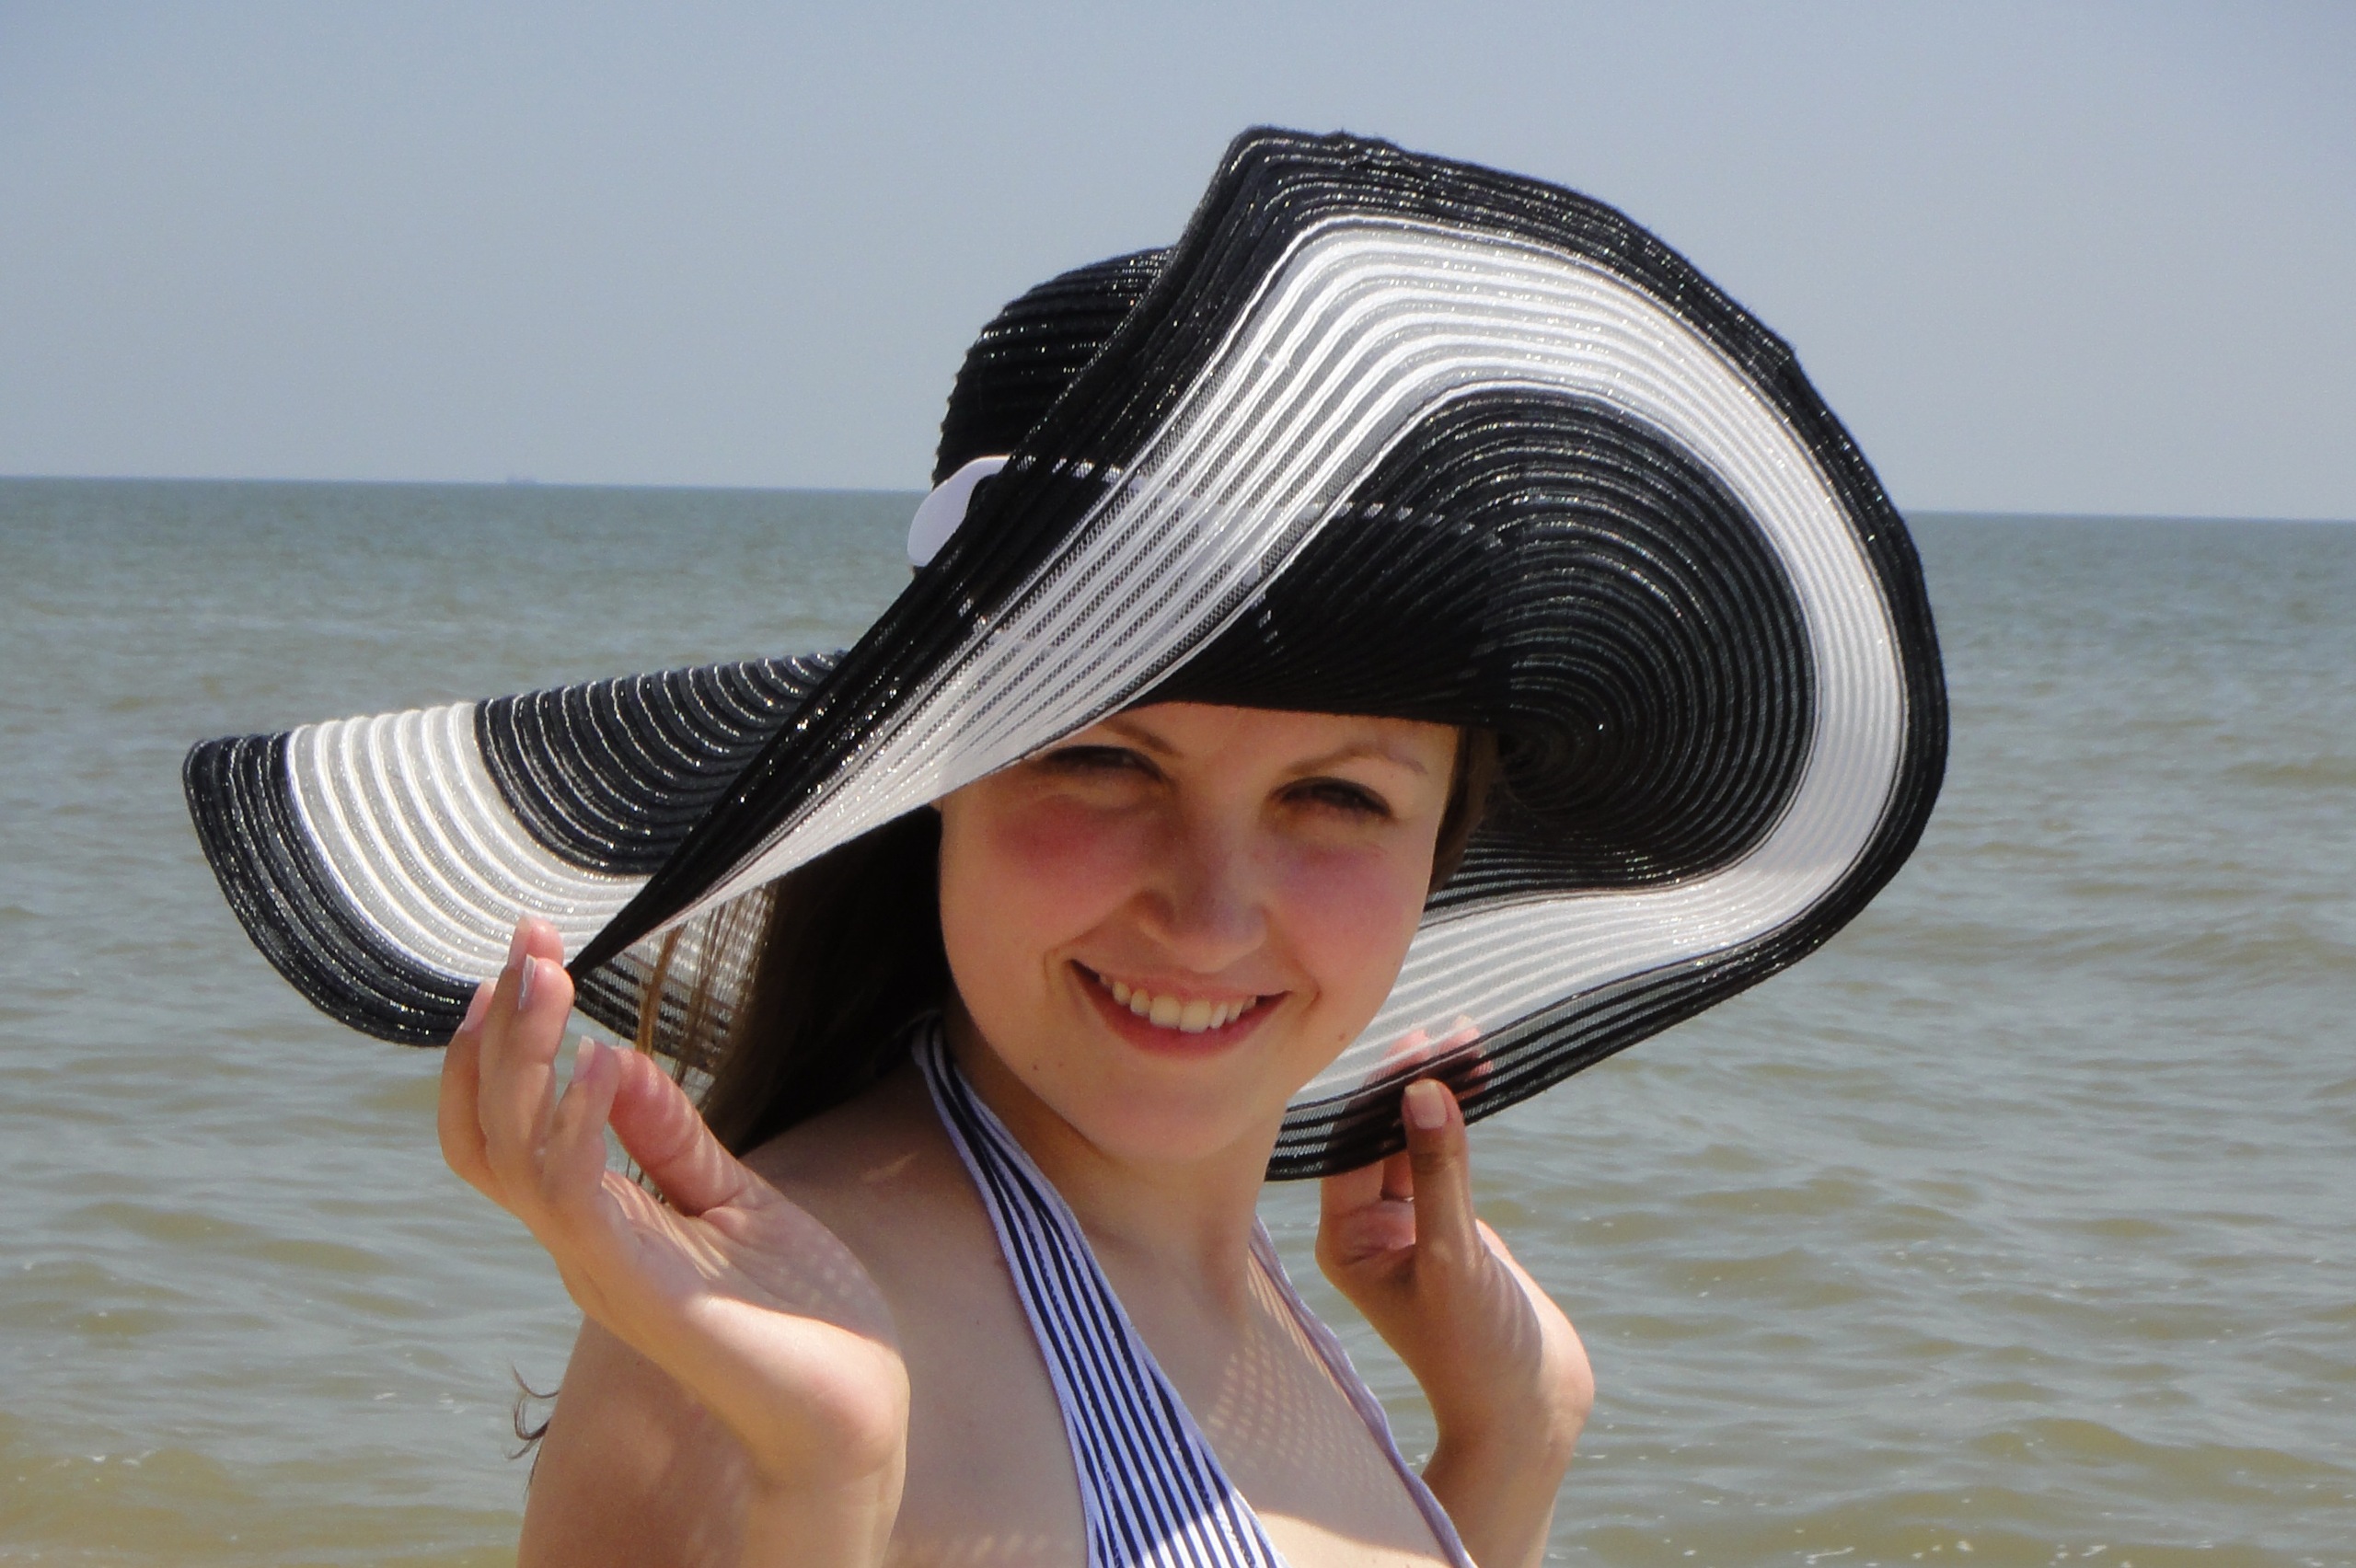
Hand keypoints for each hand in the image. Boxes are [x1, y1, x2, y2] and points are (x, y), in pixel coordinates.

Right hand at [439, 920, 906, 1563]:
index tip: (528, 958)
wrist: (852, 1400)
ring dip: (523, 1058)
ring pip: (511, 1156)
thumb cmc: (799, 1307)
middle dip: (499, 1031)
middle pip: (487, 1132)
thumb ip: (670, 1136)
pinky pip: (574, 1197)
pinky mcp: (637, 1285)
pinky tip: (600, 1060)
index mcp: (594, 1222)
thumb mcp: (733, 1195)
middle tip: (528, 939)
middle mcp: (577, 1244)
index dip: (498, 1050)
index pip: (502, 1132)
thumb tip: (613, 1055)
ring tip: (549, 976)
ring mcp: (599, 1266)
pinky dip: (576, 1124)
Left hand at [1317, 1077, 1591, 1567]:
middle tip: (1447, 1028)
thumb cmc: (1479, 1354)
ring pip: (1416, 1141)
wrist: (1531, 1414)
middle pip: (1381, 1136)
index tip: (1420, 1044)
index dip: (1386, 1093)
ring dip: (1439, 1095)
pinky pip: (1447, 1159)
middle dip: (1411, 1083)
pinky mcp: (1451, 1227)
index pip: (1354, 1145)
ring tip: (1468, 1040)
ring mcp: (1409, 1226)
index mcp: (1345, 1240)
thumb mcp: (1457, 1257)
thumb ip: (1440, 1172)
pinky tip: (1476, 1080)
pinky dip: (1461, 1122)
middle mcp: (1367, 1229)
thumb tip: (1424, 1090)